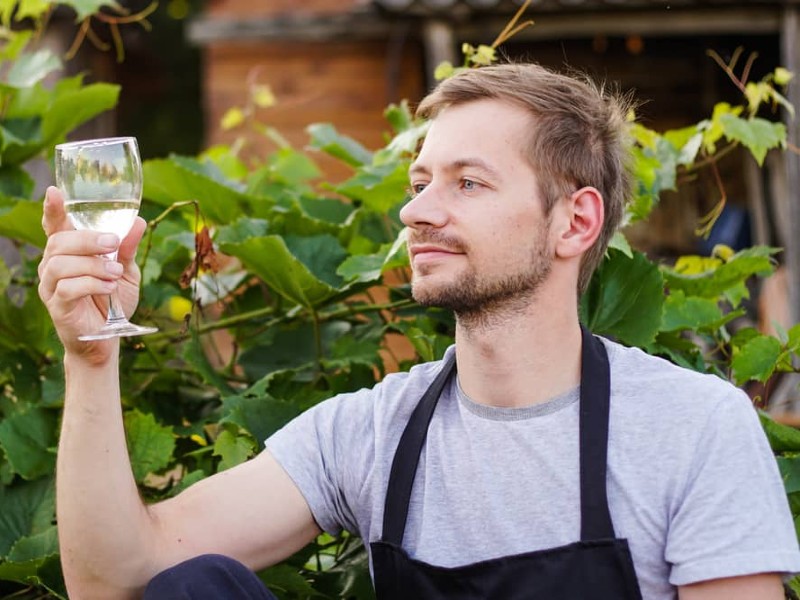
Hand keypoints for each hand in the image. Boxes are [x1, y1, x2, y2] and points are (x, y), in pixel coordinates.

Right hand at [38, 186, 146, 362]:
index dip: (53, 209)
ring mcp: (51, 286)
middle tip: (113, 244)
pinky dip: (91, 284)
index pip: (54, 226)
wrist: (108, 337)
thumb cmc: (113, 299)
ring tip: (115, 273)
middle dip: (87, 239)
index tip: (54, 192)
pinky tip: (109, 288)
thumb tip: (138, 221)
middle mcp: (54, 265)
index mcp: (69, 252)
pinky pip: (67, 289)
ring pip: (60, 264)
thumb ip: (128, 248)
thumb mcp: (127, 271)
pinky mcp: (56, 306)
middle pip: (59, 241)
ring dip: (92, 265)